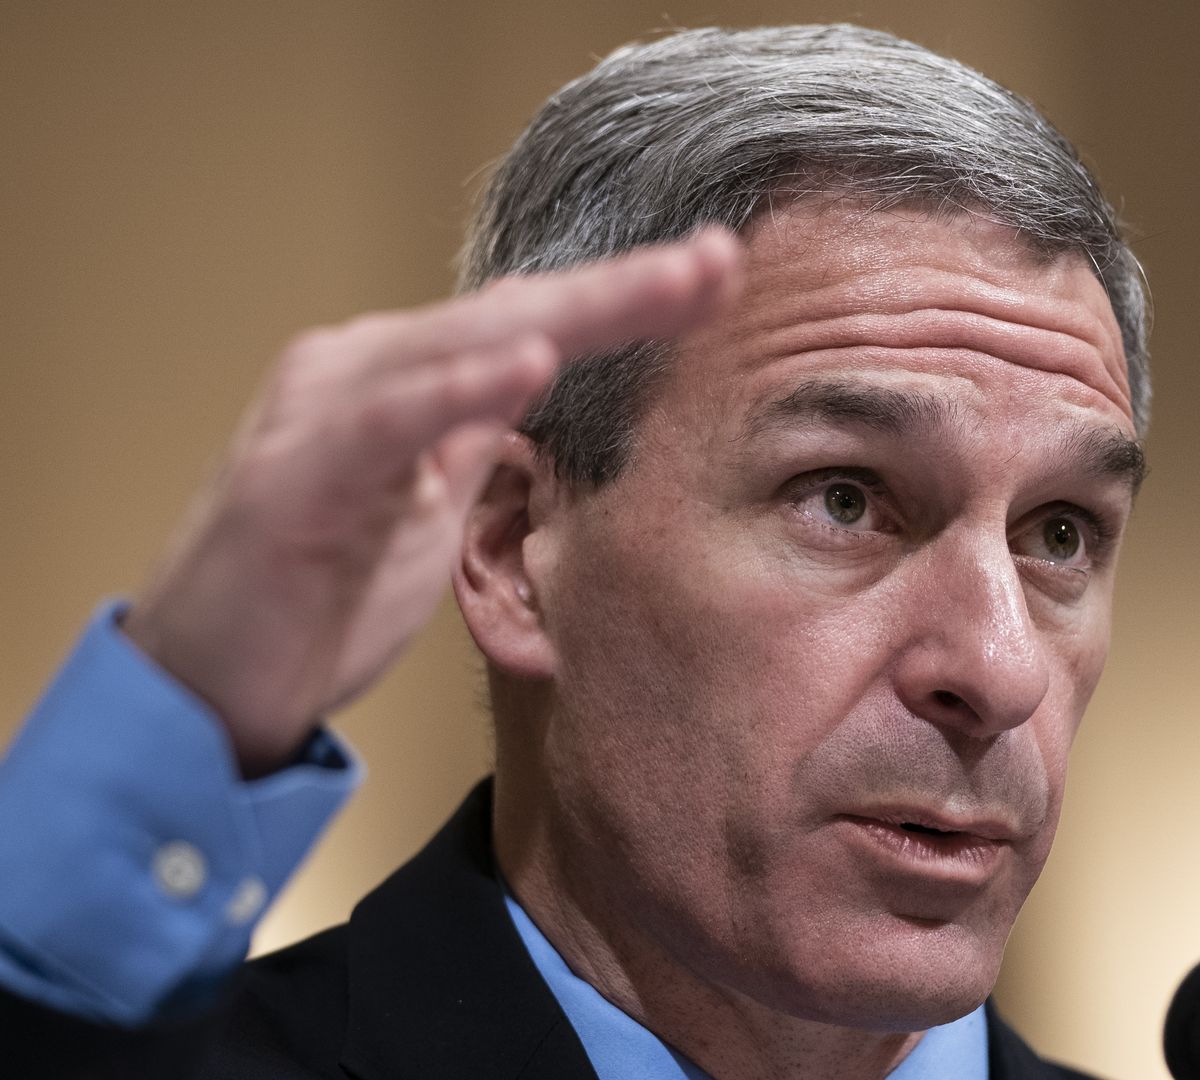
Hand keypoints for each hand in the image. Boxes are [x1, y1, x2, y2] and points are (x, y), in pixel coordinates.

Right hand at [121, 230, 742, 776]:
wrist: (202, 693)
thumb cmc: (316, 601)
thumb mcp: (430, 510)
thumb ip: (476, 439)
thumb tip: (541, 383)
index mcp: (400, 379)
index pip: (531, 323)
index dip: (627, 299)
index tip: (721, 276)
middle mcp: (359, 373)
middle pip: (512, 313)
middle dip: (625, 287)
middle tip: (722, 260)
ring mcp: (319, 415)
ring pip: (459, 342)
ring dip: (572, 312)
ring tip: (666, 286)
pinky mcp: (291, 479)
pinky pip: (384, 422)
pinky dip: (455, 388)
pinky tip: (529, 363)